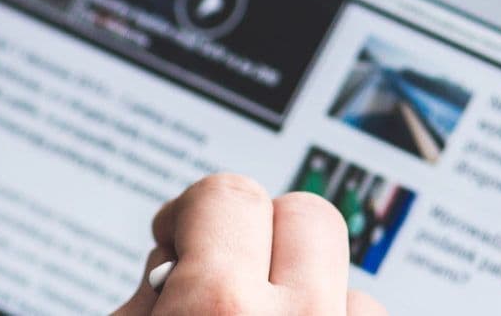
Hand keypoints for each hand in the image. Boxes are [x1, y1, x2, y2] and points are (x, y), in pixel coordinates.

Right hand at [113, 174, 387, 315]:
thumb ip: (149, 293)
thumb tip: (175, 260)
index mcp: (220, 308)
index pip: (230, 196)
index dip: (195, 215)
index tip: (179, 240)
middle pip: (309, 217)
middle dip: (264, 237)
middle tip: (223, 278)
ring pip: (351, 282)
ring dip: (308, 297)